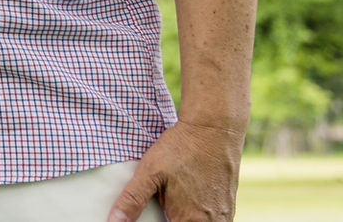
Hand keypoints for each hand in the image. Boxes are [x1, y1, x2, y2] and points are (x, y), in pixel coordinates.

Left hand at [107, 119, 242, 221]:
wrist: (214, 129)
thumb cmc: (180, 149)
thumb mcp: (149, 172)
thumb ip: (132, 200)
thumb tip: (114, 221)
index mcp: (189, 220)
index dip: (159, 221)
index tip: (157, 211)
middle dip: (170, 219)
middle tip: (164, 203)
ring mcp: (224, 216)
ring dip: (184, 218)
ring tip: (174, 202)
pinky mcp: (229, 207)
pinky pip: (213, 221)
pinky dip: (198, 217)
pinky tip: (189, 201)